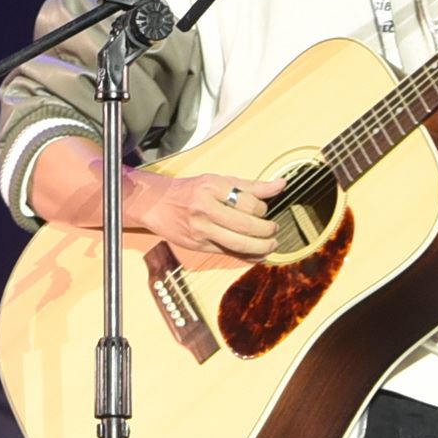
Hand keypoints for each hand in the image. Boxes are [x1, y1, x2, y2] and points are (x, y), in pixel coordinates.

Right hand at [133, 170, 289, 257]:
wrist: (156, 204)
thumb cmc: (190, 190)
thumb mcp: (218, 181)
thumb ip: (251, 186)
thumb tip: (281, 184)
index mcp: (212, 188)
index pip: (248, 202)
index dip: (263, 208)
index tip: (264, 209)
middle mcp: (205, 209)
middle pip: (246, 226)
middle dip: (267, 231)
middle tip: (275, 230)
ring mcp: (201, 230)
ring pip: (240, 244)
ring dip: (262, 247)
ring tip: (271, 244)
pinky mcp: (199, 246)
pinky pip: (229, 254)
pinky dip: (248, 256)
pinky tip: (257, 255)